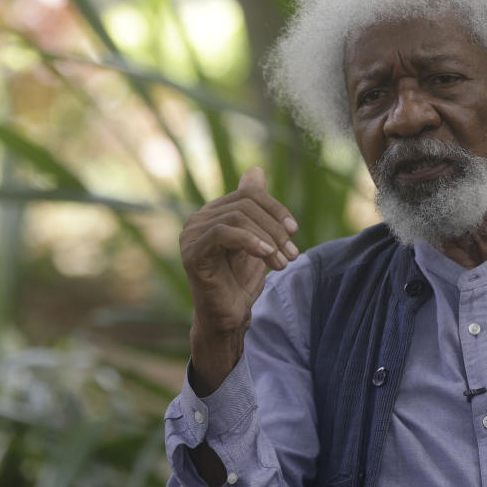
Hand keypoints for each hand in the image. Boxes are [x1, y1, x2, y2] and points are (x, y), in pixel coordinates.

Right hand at [179, 167, 298, 394]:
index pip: (249, 193)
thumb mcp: (257, 239)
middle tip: (293, 254)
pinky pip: (223, 233)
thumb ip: (256, 208)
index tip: (295, 232)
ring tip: (283, 262)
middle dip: (275, 228)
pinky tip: (266, 257)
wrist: (228, 317)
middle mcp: (197, 219)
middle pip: (246, 204)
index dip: (275, 208)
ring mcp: (191, 235)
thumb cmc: (241, 281)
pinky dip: (249, 241)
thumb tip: (256, 170)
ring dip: (267, 239)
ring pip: (237, 217)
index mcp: (213, 213)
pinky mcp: (191, 252)